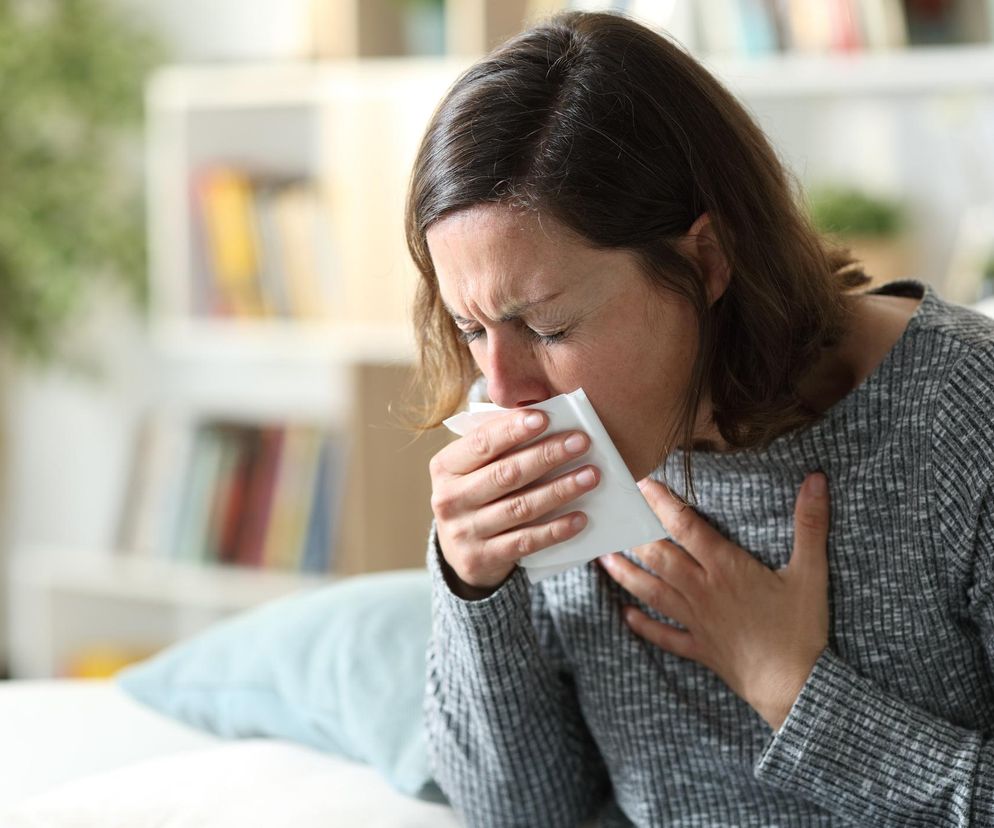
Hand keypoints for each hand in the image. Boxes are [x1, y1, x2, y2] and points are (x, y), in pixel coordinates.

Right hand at [429, 409, 599, 596]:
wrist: (458, 550)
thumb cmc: (476, 493)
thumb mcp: (474, 467)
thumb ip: (498, 444)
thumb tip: (543, 418)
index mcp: (445, 467)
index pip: (481, 443)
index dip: (512, 429)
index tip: (544, 418)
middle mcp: (448, 499)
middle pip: (506, 474)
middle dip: (547, 455)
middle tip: (581, 442)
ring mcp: (463, 532)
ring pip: (520, 507)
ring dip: (560, 490)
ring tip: (590, 476)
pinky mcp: (481, 559)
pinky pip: (526, 541)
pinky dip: (555, 529)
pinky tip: (580, 517)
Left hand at [598, 473, 829, 729]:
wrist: (794, 687)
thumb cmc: (802, 629)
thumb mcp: (811, 572)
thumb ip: (810, 523)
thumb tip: (816, 479)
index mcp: (726, 568)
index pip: (686, 527)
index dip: (662, 503)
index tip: (642, 485)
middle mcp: (702, 590)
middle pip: (659, 557)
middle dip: (635, 535)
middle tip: (614, 518)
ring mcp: (697, 620)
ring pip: (652, 592)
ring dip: (626, 574)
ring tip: (604, 559)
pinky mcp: (699, 648)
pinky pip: (664, 636)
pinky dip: (644, 625)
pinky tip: (626, 615)